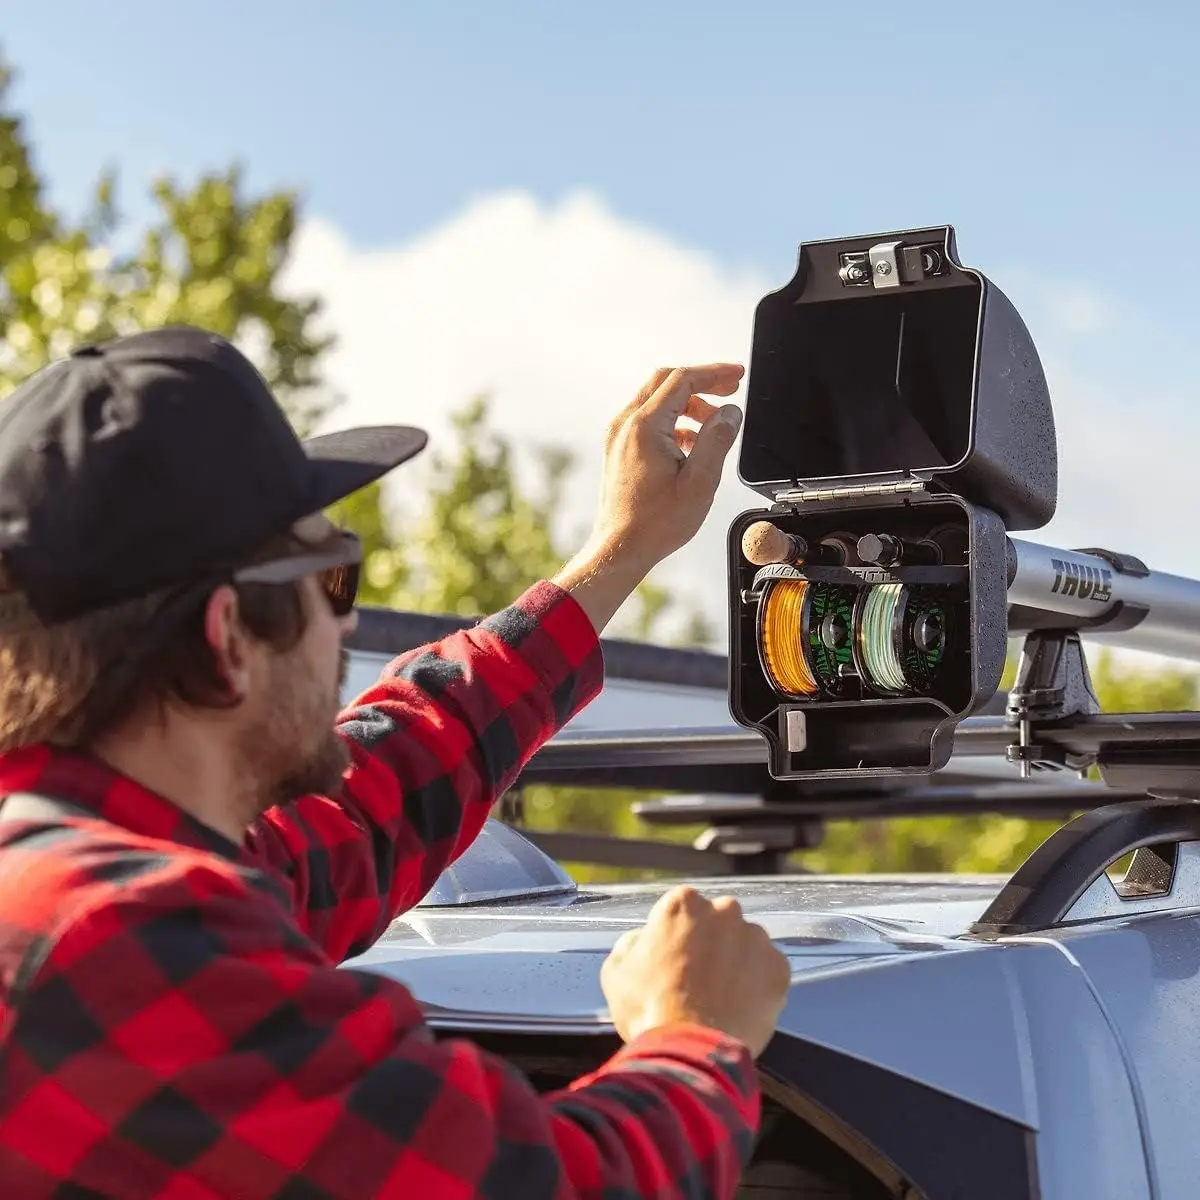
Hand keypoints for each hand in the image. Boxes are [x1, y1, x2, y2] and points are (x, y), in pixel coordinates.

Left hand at [589, 364, 744, 573]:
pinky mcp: (618, 450)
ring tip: (715, 424)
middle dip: (702, 383)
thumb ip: (717, 440)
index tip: (737, 376)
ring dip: (689, 405)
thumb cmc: (656, 523)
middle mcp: (626, 425)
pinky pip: (648, 421)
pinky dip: (673, 422)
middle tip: (730, 389)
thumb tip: (730, 413)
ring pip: (657, 401)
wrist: (620, 548)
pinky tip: (692, 443)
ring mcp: (619, 437)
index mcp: (645, 427)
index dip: (714, 373)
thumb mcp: (699, 481)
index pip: (683, 380)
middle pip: (667, 383)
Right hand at [600, 885, 790, 1057]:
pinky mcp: (779, 968)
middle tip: (699, 977)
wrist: (691, 1053)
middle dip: (711, 942)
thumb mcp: (617, 970)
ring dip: (737, 961)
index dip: (675, 935)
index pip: (682, 909)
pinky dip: (759, 985)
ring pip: (747, 943)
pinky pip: (769, 970)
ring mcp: (756, 939)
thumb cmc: (649, 1010)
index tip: (672, 958)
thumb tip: (645, 939)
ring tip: (722, 997)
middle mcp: (724, 911)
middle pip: (718, 921)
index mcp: (683, 904)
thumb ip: (633, 943)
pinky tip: (740, 1007)